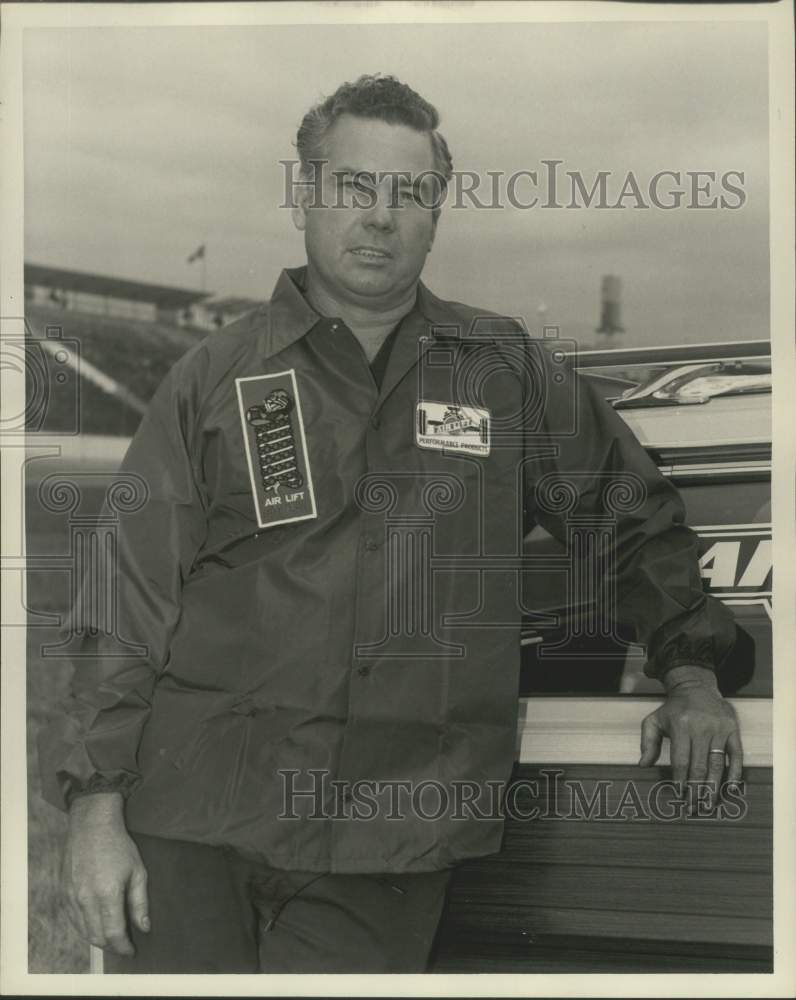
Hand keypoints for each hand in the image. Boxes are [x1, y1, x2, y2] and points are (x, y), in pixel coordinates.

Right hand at [62, 792, 149, 955]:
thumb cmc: (119, 846)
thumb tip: (144, 928)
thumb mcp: (137, 871)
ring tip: (111, 938)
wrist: (91, 826)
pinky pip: (72, 921)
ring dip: (97, 939)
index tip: (132, 951)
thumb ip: (140, 902)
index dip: (123, 946)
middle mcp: (85, 898)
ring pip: (82, 932)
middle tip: (123, 945)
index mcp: (107, 893)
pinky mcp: (63, 893)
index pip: (113, 933)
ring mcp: (71, 897)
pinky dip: (84, 929)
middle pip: (96, 937)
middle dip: (111, 946)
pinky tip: (95, 926)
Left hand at [638, 665, 742, 806]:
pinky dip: (735, 774)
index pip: (681, 760)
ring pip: (718, 765)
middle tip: (692, 808)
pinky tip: (731, 790)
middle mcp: (701, 728)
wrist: (696, 688)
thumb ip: (647, 742)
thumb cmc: (673, 710)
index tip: (679, 795)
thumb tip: (643, 765)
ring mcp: (719, 730)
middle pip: (699, 766)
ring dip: (713, 788)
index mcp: (681, 726)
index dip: (681, 780)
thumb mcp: (654, 720)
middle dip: (696, 790)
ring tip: (708, 805)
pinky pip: (736, 756)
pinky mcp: (733, 731)